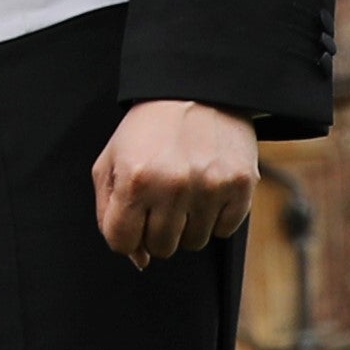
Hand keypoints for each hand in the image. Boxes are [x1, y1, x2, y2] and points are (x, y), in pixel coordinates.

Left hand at [92, 97, 257, 264]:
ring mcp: (209, 187)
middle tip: (161, 201)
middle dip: (156, 231)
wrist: (197, 89)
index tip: (134, 220)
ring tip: (185, 191)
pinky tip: (208, 188)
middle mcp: (172, 185)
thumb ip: (109, 213)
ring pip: (194, 243)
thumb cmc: (148, 129)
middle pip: (160, 248)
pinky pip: (224, 230)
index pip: (122, 243)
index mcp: (135, 179)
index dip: (126, 237)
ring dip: (187, 225)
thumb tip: (137, 260)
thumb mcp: (112, 161)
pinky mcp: (240, 185)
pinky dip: (216, 217)